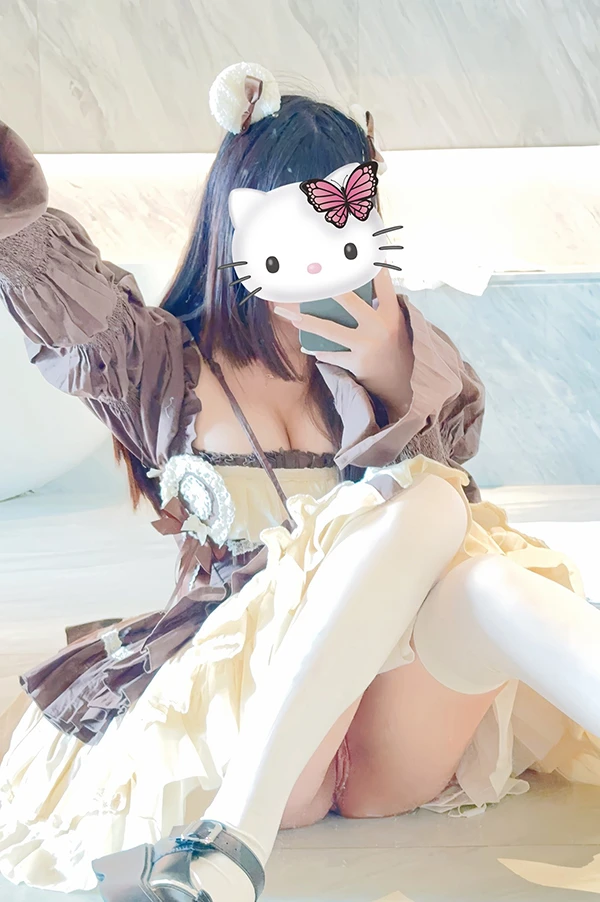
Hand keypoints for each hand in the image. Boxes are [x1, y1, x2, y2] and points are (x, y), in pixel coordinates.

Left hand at [273, 267, 413, 419]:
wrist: (396, 384)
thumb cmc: (392, 348)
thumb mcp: (395, 324)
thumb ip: (382, 305)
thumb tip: (365, 279)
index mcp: (390, 313)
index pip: (382, 283)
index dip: (370, 265)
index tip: (358, 250)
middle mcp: (379, 326)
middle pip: (349, 301)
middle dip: (328, 288)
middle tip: (309, 277)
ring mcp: (367, 345)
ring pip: (330, 331)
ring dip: (307, 323)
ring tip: (289, 315)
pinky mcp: (356, 363)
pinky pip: (331, 354)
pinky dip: (320, 352)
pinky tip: (307, 348)